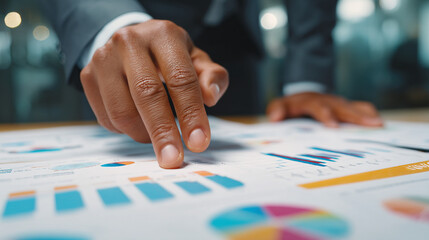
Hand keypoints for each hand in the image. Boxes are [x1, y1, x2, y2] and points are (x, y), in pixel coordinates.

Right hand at [80, 20, 227, 167]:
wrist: (131, 43)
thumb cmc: (169, 57)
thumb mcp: (196, 61)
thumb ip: (212, 77)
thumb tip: (210, 96)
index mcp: (163, 35)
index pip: (180, 78)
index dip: (191, 113)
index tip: (198, 142)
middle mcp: (129, 41)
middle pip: (147, 94)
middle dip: (163, 132)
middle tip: (173, 159)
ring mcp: (104, 58)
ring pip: (122, 111)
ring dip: (143, 134)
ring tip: (158, 136)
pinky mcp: (87, 76)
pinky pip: (106, 117)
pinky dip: (126, 130)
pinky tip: (139, 122)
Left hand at [267, 92, 382, 126]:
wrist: (303, 94)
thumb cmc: (291, 104)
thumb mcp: (280, 105)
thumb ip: (277, 109)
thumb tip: (275, 118)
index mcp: (311, 101)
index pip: (319, 107)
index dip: (326, 115)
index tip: (333, 126)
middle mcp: (328, 101)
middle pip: (343, 107)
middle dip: (356, 116)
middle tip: (371, 125)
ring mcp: (339, 103)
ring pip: (354, 107)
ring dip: (367, 115)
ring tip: (380, 125)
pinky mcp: (346, 106)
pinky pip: (361, 108)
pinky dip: (370, 114)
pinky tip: (381, 125)